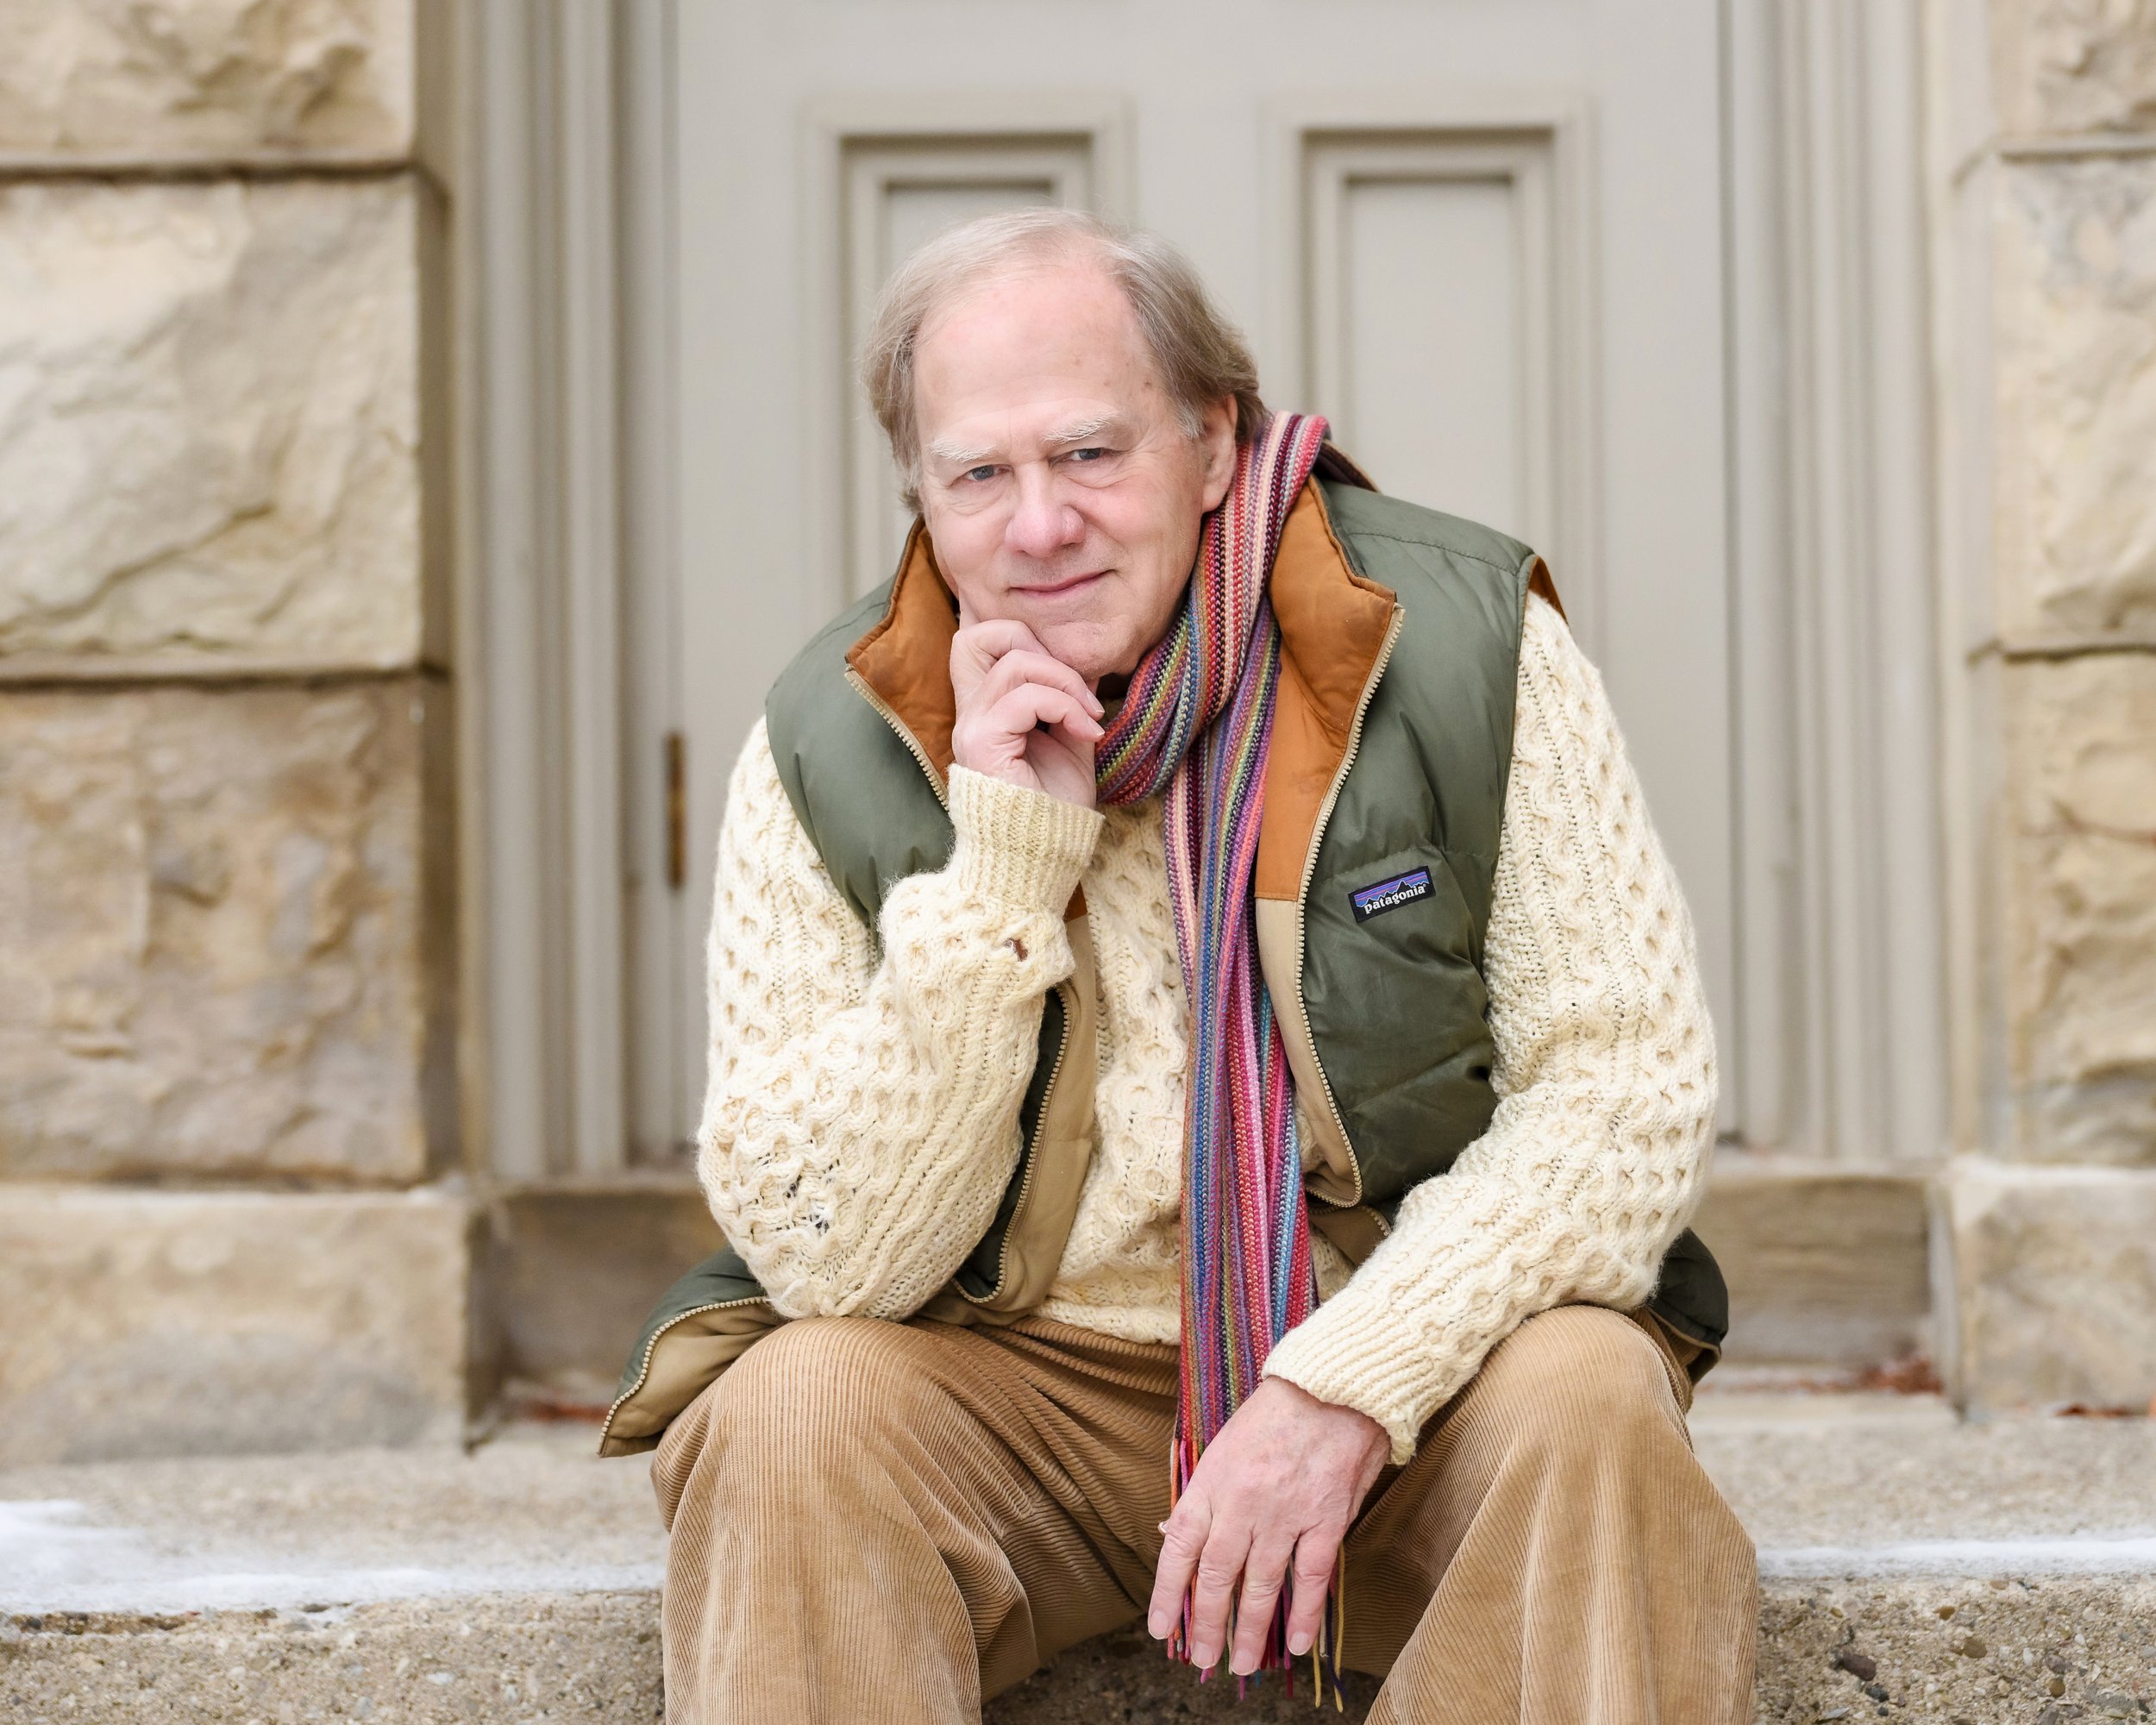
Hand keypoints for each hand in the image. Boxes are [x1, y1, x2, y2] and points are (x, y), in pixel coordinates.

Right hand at [949, 608, 1103, 808]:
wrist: (1045, 855)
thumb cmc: (1055, 806)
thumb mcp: (1069, 739)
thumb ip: (1068, 699)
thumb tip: (1086, 659)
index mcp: (985, 710)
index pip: (977, 642)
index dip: (1022, 639)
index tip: (1067, 677)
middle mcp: (970, 715)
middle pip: (974, 636)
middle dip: (1035, 643)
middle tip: (1074, 685)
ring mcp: (971, 728)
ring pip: (1015, 662)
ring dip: (1066, 681)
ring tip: (1090, 718)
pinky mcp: (982, 743)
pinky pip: (1026, 698)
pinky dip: (1065, 707)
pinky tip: (1087, 734)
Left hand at [1147, 1377, 1388, 1674]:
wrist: (1332, 1386)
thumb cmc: (1274, 1414)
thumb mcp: (1223, 1446)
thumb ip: (1203, 1494)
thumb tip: (1173, 1536)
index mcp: (1212, 1482)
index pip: (1179, 1547)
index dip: (1166, 1592)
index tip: (1160, 1628)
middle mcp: (1244, 1503)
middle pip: (1216, 1576)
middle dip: (1205, 1624)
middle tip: (1200, 1659)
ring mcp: (1287, 1514)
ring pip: (1261, 1585)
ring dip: (1249, 1630)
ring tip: (1241, 1664)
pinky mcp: (1326, 1520)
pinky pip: (1311, 1577)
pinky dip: (1304, 1614)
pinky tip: (1295, 1643)